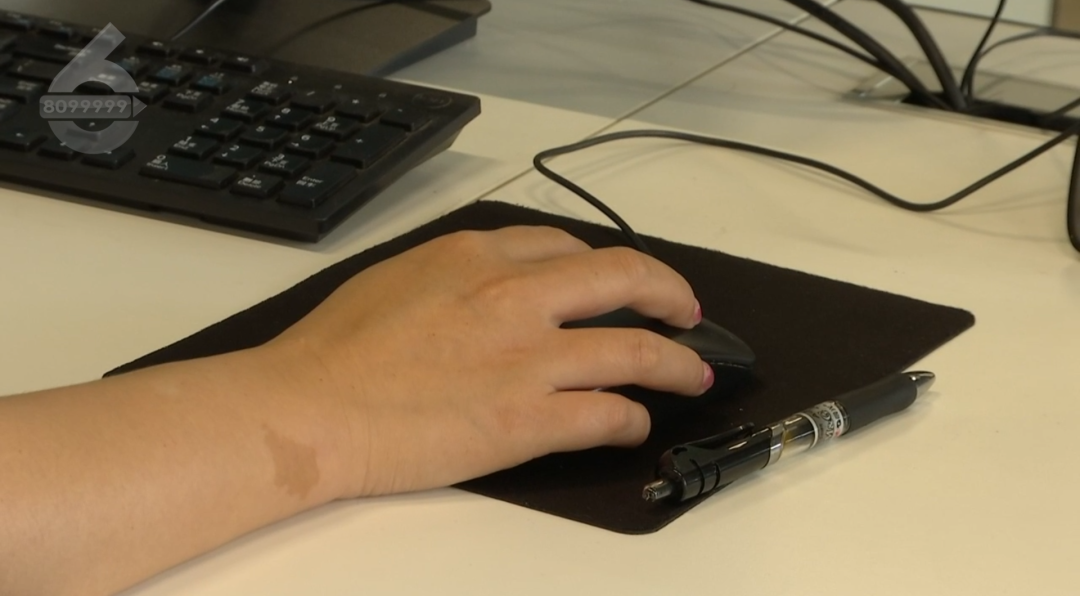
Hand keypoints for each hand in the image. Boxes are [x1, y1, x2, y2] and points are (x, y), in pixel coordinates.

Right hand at [266, 226, 711, 497]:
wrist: (309, 409)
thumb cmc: (334, 350)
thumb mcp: (399, 277)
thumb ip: (457, 274)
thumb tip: (489, 285)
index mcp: (477, 255)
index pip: (567, 248)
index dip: (604, 266)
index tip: (617, 281)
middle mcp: (515, 296)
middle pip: (624, 278)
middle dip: (668, 293)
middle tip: (685, 310)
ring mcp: (527, 358)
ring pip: (634, 350)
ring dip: (674, 363)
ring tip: (692, 373)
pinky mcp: (528, 420)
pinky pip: (606, 414)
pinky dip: (631, 419)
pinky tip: (634, 424)